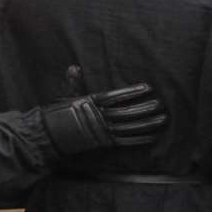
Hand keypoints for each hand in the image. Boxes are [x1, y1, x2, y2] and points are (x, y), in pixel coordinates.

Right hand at [38, 70, 166, 155]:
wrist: (49, 137)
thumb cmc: (57, 115)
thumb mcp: (64, 97)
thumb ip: (73, 83)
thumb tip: (74, 68)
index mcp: (90, 103)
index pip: (116, 96)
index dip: (133, 92)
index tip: (147, 87)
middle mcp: (98, 118)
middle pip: (126, 112)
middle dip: (145, 108)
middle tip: (161, 103)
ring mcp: (102, 132)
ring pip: (129, 127)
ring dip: (147, 123)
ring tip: (162, 118)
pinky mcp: (105, 144)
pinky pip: (126, 142)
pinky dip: (140, 139)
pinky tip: (152, 136)